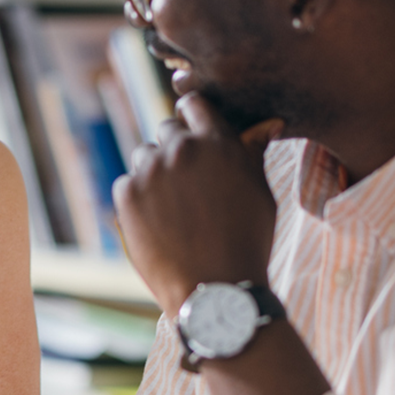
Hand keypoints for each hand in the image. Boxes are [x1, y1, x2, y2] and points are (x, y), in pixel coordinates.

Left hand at [114, 91, 280, 314]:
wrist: (215, 289)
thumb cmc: (247, 241)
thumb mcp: (260, 192)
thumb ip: (252, 152)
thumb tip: (268, 123)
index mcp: (217, 141)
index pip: (194, 104)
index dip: (194, 118)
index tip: (194, 134)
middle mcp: (181, 149)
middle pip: (167, 129)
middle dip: (176, 148)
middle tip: (188, 182)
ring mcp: (151, 171)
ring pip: (145, 156)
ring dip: (155, 172)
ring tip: (174, 207)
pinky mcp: (128, 195)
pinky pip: (126, 183)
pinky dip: (138, 198)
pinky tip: (158, 222)